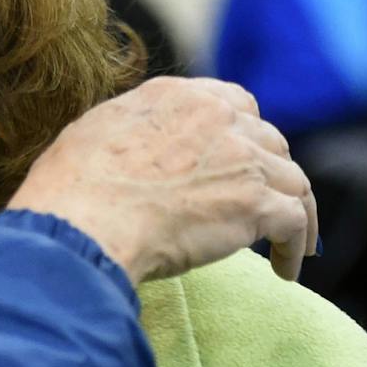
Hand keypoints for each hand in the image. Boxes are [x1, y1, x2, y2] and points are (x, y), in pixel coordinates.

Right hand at [12, 77, 317, 283]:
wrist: (82, 225)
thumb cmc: (70, 190)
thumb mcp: (93, 134)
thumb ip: (131, 130)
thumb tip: (133, 148)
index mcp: (176, 97)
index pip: (233, 103)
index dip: (242, 133)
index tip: (240, 161)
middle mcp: (217, 117)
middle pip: (269, 140)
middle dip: (269, 171)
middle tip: (261, 203)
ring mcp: (243, 159)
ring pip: (291, 181)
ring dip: (292, 209)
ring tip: (287, 241)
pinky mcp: (257, 203)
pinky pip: (296, 223)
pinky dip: (296, 247)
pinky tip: (287, 270)